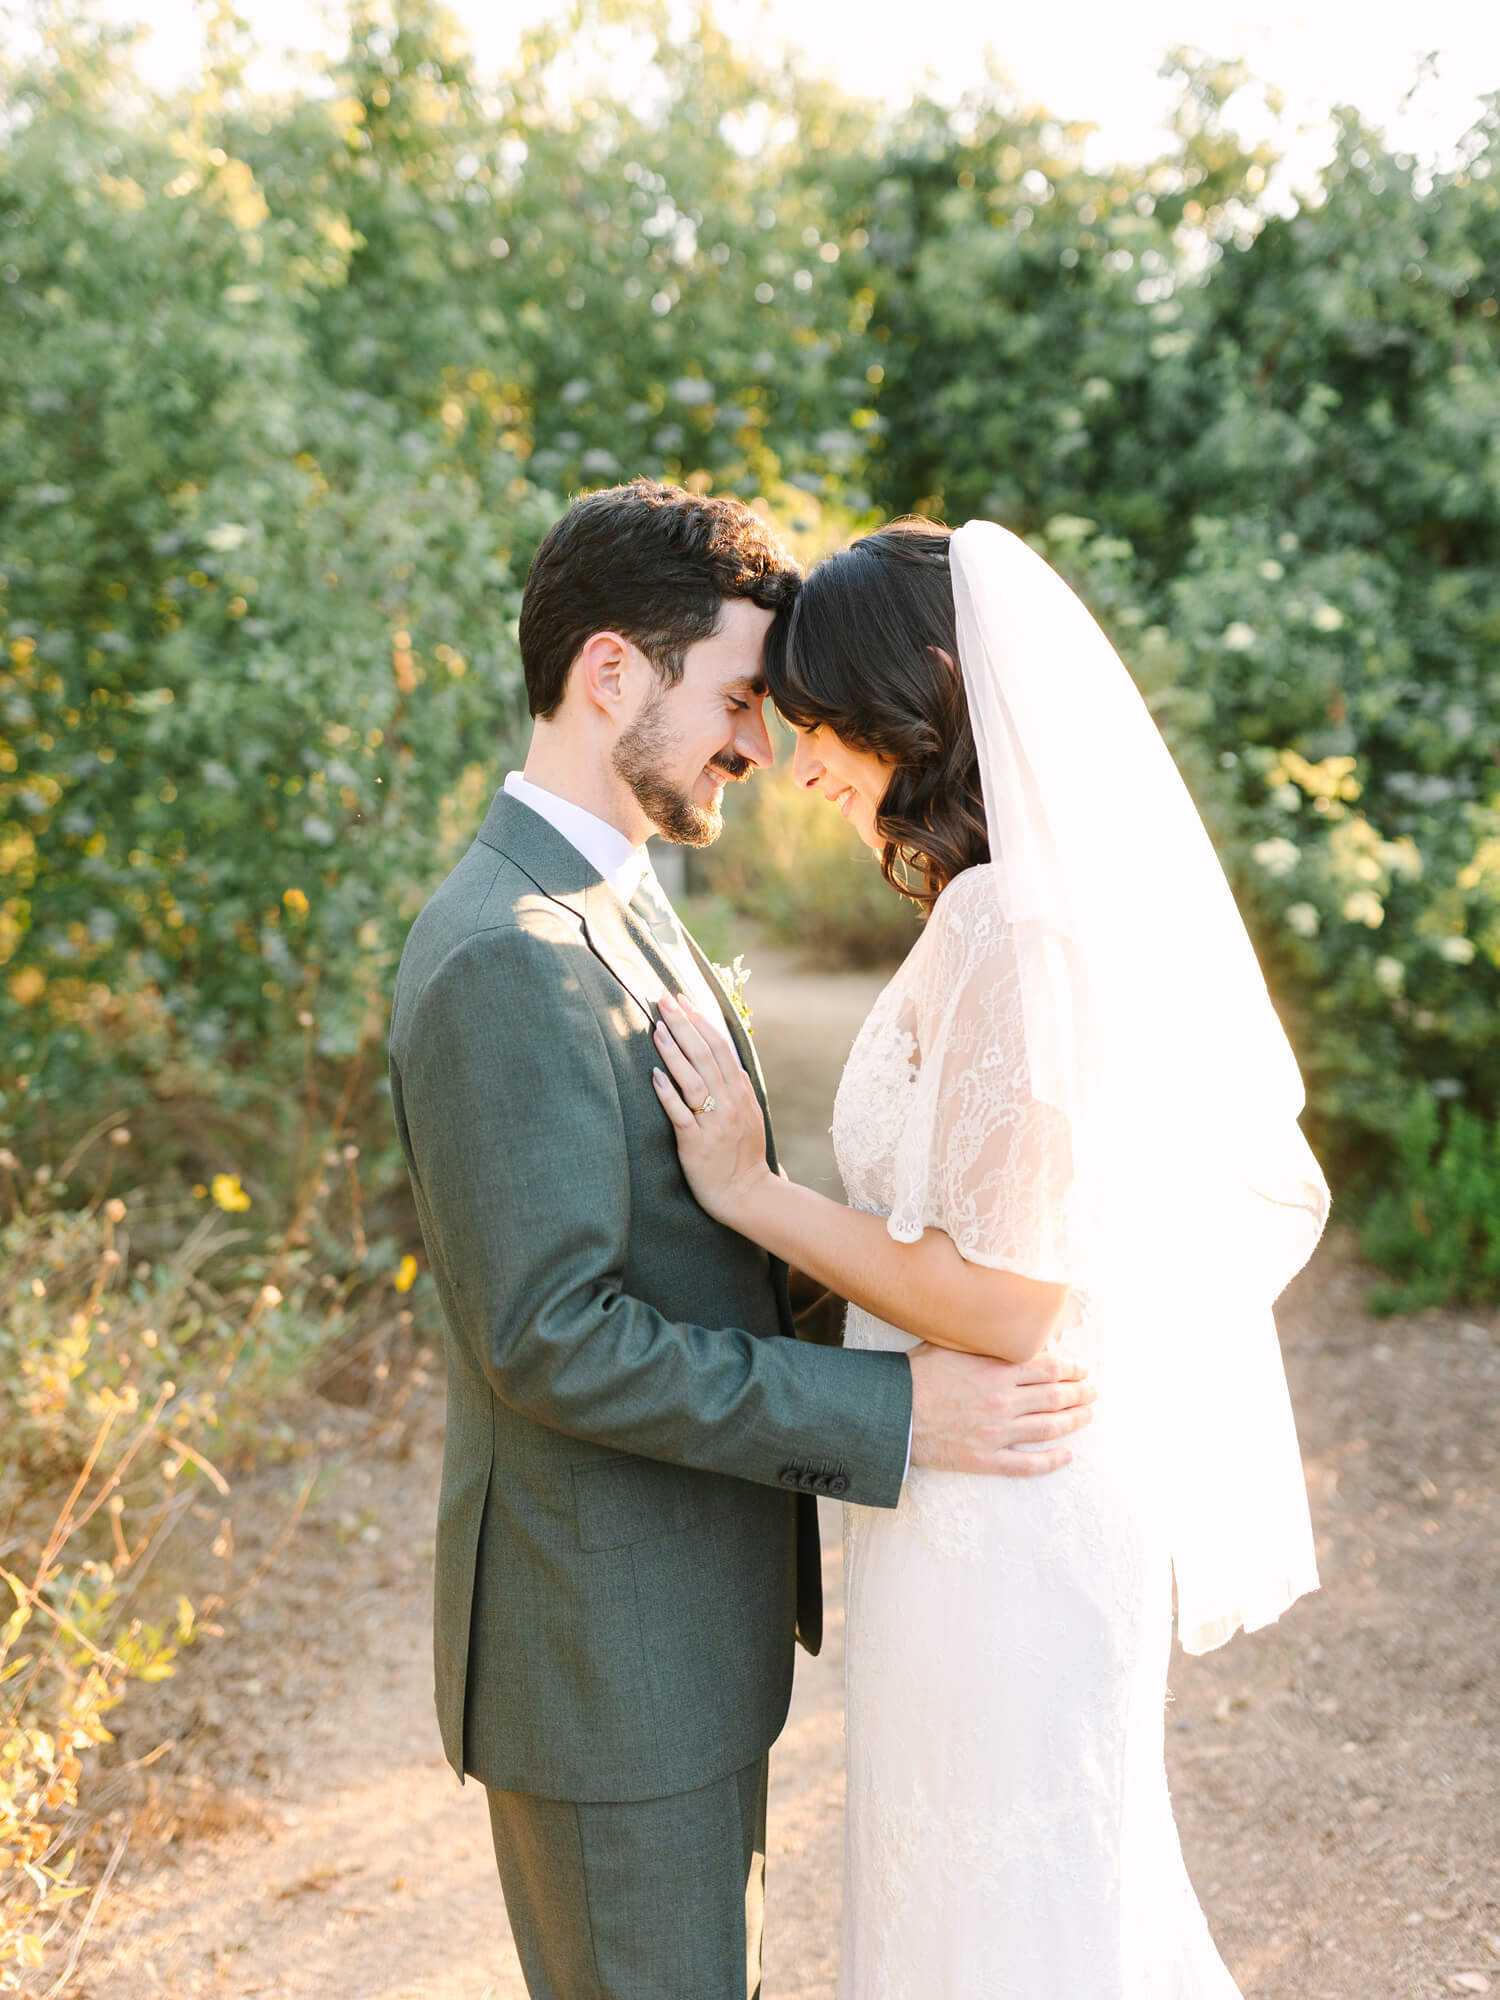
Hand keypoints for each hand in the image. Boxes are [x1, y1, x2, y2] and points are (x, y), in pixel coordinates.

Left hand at [652, 994, 773, 1224]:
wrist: (746, 1195)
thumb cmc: (743, 1155)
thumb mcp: (750, 1114)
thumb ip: (739, 1087)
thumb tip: (729, 1060)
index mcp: (740, 1092)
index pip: (720, 1047)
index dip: (700, 1020)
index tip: (683, 999)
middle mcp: (729, 1102)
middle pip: (704, 1055)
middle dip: (683, 1024)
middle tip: (663, 1000)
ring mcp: (714, 1122)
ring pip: (692, 1079)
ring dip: (673, 1051)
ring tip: (656, 1028)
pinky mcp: (696, 1143)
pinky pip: (681, 1114)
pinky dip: (668, 1093)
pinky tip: (655, 1075)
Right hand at [908, 1347, 1095, 1476]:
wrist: (891, 1413)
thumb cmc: (916, 1375)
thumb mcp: (950, 1345)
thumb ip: (983, 1341)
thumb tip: (1007, 1330)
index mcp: (997, 1370)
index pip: (1049, 1368)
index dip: (1071, 1369)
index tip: (1081, 1370)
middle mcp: (1003, 1401)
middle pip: (1055, 1397)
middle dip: (1080, 1394)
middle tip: (1092, 1393)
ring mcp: (997, 1433)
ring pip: (1049, 1428)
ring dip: (1074, 1422)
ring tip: (1087, 1416)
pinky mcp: (986, 1459)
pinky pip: (1027, 1464)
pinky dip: (1051, 1462)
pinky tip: (1067, 1457)